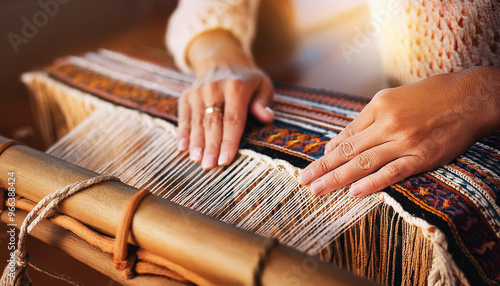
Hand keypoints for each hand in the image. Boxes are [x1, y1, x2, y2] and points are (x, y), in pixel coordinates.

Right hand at [178, 30, 273, 169]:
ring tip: (197, 160)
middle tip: (209, 166)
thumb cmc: (247, 80)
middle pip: (213, 122)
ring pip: (197, 121)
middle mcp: (214, 88)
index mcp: (236, 87)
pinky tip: (182, 148)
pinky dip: (183, 133)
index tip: (226, 160)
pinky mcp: (186, 95)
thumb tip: (267, 117)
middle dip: (211, 146)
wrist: (222, 60)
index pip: (233, 119)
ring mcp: (198, 91)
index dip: (229, 141)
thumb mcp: (262, 85)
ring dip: (196, 142)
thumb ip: (264, 102)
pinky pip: (184, 117)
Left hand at [299, 67, 499, 196]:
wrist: (471, 97)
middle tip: (303, 180)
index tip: (315, 164)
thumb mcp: (393, 97)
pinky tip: (354, 192)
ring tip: (317, 189)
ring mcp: (404, 141)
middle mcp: (387, 123)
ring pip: (363, 162)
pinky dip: (372, 183)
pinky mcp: (422, 156)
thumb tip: (339, 141)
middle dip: (323, 167)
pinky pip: (392, 172)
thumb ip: (365, 119)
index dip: (328, 153)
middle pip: (348, 150)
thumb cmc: (431, 96)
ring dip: (337, 178)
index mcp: (378, 106)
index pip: (347, 135)